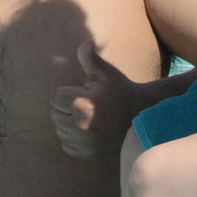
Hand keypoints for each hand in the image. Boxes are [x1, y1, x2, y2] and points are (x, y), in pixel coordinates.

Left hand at [51, 39, 140, 158]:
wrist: (141, 118)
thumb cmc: (121, 92)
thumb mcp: (108, 73)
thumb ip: (91, 58)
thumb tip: (86, 42)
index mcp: (82, 105)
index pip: (55, 98)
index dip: (67, 93)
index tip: (83, 93)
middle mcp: (80, 127)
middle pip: (55, 114)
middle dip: (66, 108)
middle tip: (87, 105)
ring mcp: (84, 143)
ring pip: (60, 130)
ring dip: (69, 123)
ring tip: (89, 117)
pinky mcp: (86, 154)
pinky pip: (66, 145)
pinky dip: (73, 139)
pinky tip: (88, 131)